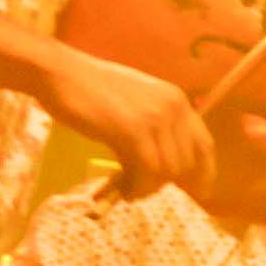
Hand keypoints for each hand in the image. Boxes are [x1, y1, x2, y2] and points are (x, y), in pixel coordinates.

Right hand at [45, 45, 217, 194]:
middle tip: (142, 190)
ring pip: (168, 170)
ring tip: (130, 190)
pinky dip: (138, 185)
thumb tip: (163, 167)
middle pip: (186, 162)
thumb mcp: (137, 104)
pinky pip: (148, 169)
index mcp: (177, 100)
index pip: (204, 144)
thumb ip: (156, 128)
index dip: (204, 172)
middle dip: (167, 183)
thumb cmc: (92, 89)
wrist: (61, 73)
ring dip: (149, 187)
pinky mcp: (133, 129)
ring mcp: (155, 117)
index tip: (198, 192)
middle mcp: (174, 107)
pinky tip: (124, 189)